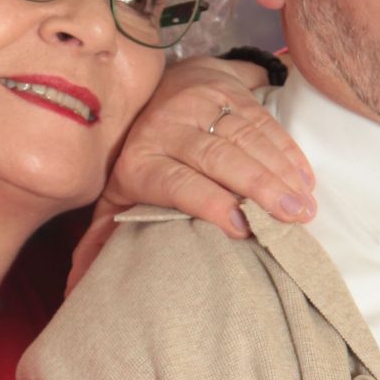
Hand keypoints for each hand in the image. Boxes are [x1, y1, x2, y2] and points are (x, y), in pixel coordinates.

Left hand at [67, 57, 314, 287]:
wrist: (153, 89)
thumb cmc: (137, 160)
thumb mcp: (112, 198)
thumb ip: (99, 241)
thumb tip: (74, 290)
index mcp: (139, 161)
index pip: (179, 182)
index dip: (211, 202)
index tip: (242, 229)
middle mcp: (168, 128)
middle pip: (219, 157)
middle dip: (260, 188)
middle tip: (293, 218)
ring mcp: (200, 104)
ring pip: (246, 137)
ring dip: (281, 172)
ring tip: (305, 205)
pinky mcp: (228, 89)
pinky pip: (263, 120)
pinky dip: (287, 149)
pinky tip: (304, 177)